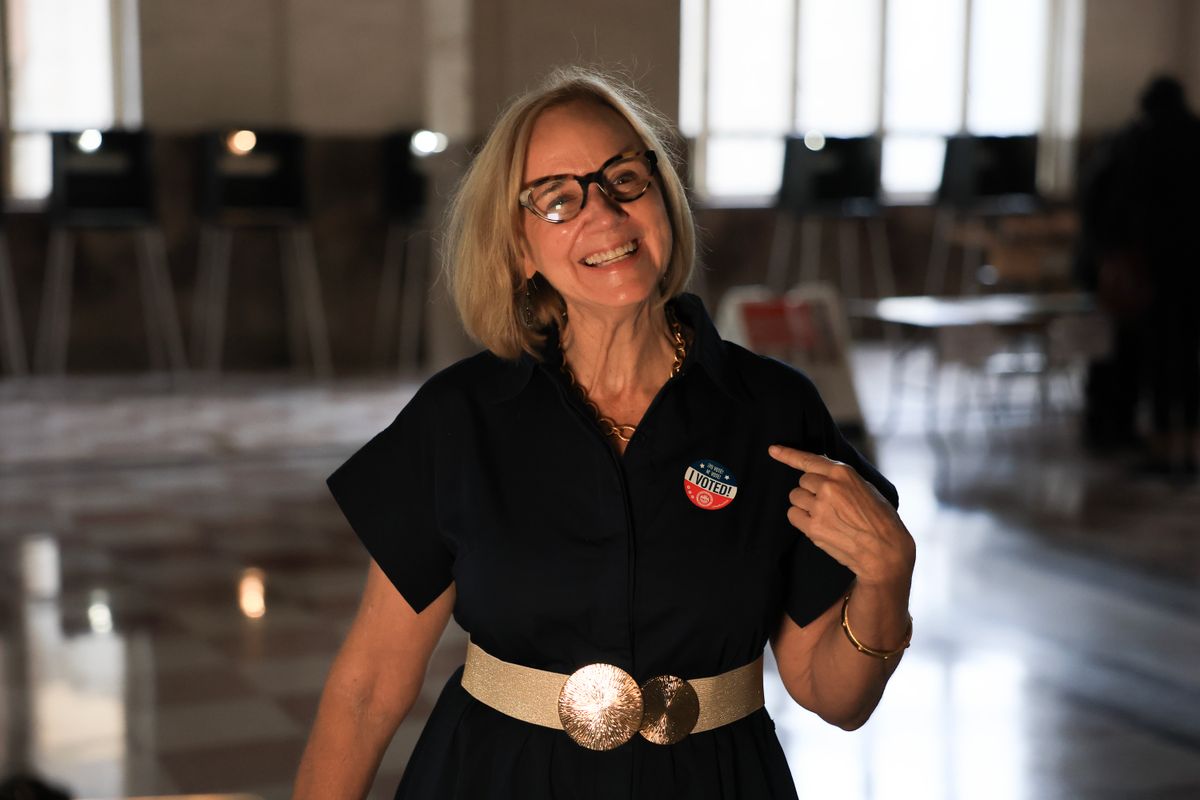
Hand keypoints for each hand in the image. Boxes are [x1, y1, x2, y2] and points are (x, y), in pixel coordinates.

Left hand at [768, 445, 914, 588]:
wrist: (884, 550)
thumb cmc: (880, 520)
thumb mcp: (866, 488)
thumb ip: (842, 479)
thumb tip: (823, 475)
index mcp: (843, 473)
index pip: (810, 460)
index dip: (788, 454)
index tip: (773, 450)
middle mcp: (828, 487)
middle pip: (803, 481)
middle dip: (811, 490)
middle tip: (828, 503)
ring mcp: (819, 507)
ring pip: (796, 497)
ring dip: (805, 504)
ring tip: (825, 515)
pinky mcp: (813, 526)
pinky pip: (793, 515)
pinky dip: (801, 518)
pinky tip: (817, 524)